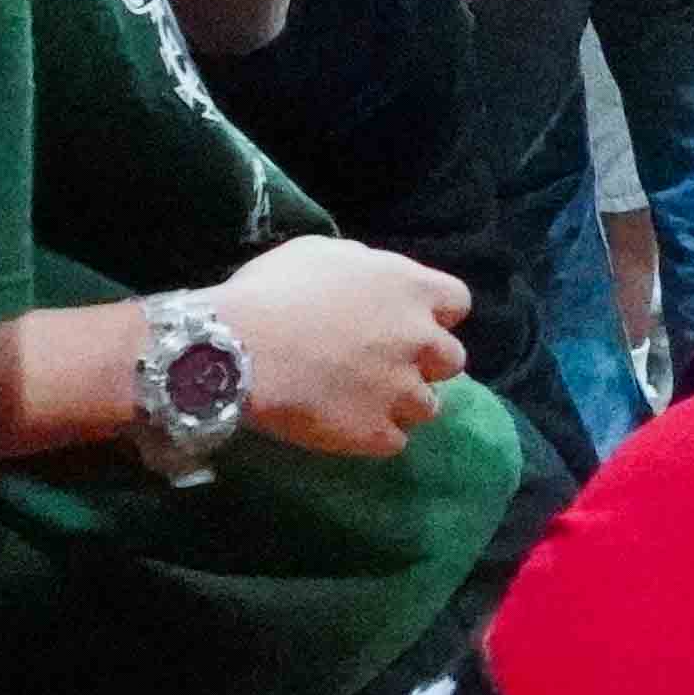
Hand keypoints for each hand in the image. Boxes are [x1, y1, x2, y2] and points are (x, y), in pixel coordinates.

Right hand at [219, 235, 466, 456]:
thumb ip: (363, 267)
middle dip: (424, 362)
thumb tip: (372, 278)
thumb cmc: (272, 291)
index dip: (435, 314)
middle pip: (450, 360)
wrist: (235, 349)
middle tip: (385, 364)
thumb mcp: (321, 254)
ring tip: (361, 400)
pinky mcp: (377, 433)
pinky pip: (394, 440)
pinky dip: (375, 434)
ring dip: (402, 402)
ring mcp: (402, 391)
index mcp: (411, 289)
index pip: (457, 302)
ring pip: (427, 406)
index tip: (408, 320)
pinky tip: (345, 424)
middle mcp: (419, 340)